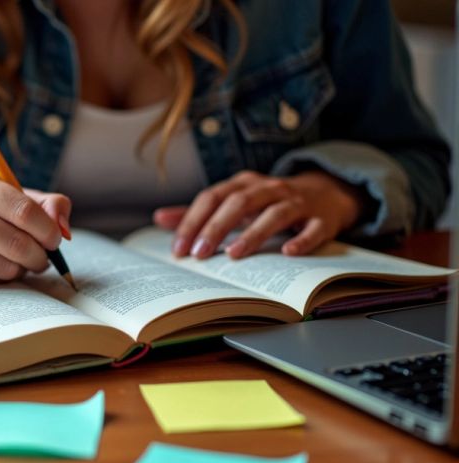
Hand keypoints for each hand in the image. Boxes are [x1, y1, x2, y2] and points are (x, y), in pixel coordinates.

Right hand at [0, 170, 70, 287]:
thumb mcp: (2, 195)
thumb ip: (43, 204)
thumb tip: (65, 229)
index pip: (25, 210)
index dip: (49, 231)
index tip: (54, 241)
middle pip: (19, 244)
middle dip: (39, 257)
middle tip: (40, 258)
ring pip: (7, 268)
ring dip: (19, 269)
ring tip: (10, 260)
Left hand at [153, 170, 363, 258]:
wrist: (326, 192)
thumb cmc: (269, 202)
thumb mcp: (233, 202)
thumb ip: (198, 211)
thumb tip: (159, 218)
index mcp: (243, 184)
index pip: (212, 198)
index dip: (193, 222)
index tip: (178, 250)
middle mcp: (269, 188)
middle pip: (239, 202)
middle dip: (216, 228)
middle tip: (199, 254)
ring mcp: (298, 202)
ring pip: (274, 214)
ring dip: (253, 233)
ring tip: (234, 254)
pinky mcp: (322, 218)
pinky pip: (313, 228)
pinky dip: (302, 240)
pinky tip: (288, 253)